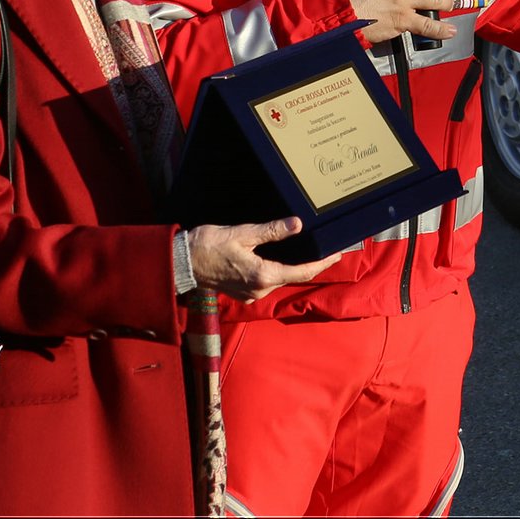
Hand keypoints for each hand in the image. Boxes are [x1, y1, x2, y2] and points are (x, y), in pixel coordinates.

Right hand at [187, 217, 339, 302]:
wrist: (181, 262)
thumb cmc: (208, 246)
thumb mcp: (242, 233)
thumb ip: (272, 231)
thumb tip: (297, 224)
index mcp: (263, 276)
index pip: (302, 272)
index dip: (322, 263)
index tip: (338, 255)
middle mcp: (260, 290)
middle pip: (293, 277)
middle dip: (311, 265)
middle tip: (328, 250)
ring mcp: (251, 294)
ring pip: (280, 280)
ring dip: (294, 268)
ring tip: (308, 253)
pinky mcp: (243, 293)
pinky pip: (267, 282)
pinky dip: (278, 271)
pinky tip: (282, 258)